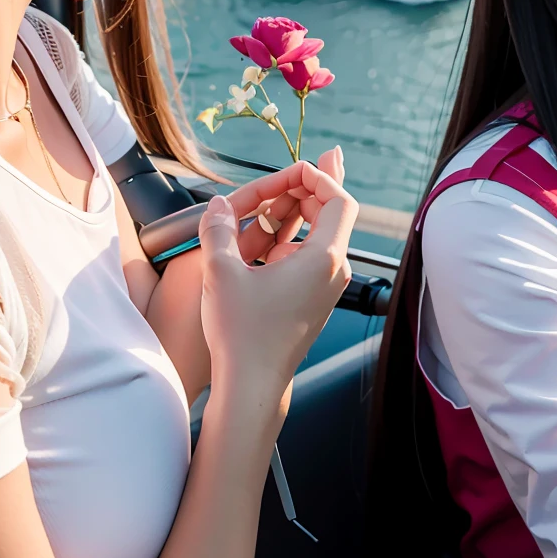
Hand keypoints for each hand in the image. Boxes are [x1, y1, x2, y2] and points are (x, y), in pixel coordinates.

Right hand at [198, 148, 355, 416]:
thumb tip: (217, 205)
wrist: (252, 388)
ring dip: (293, 217)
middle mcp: (334, 271)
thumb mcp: (222, 274)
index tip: (293, 169)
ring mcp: (326, 287)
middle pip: (330, 213)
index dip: (319, 176)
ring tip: (264, 207)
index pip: (338, 199)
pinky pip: (309, 257)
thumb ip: (219, 229)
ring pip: (318, 236)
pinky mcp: (314, 300)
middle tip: (276, 182)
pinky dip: (289, 241)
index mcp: (324, 258)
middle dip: (302, 192)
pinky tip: (263, 240)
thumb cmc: (243, 335)